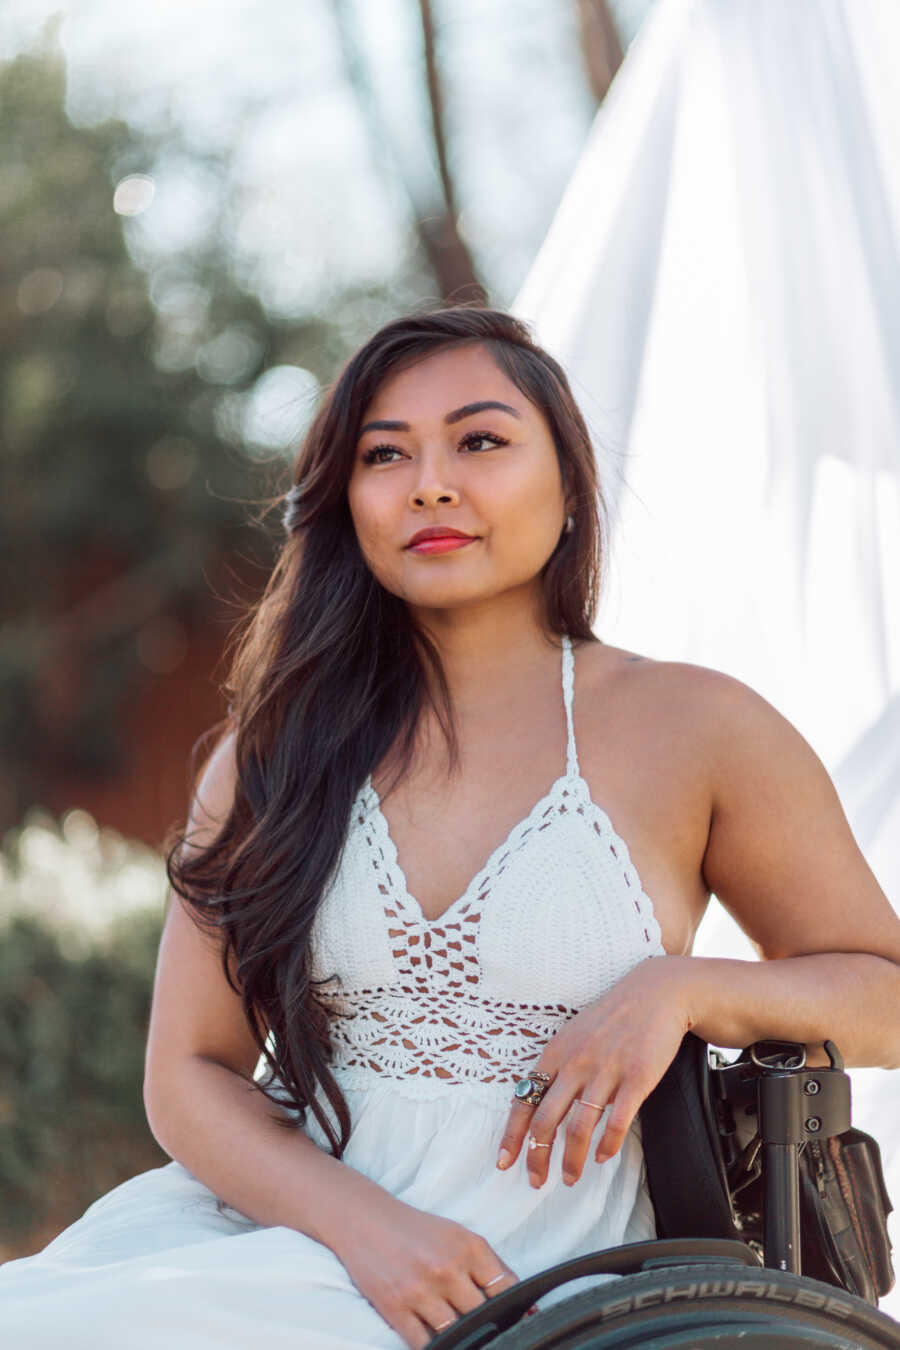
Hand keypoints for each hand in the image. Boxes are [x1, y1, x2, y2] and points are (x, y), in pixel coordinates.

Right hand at [332, 1190, 519, 1349]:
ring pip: (456, 1333)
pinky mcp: (395, 1307)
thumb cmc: (417, 1231)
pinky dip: (435, 1347)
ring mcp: (420, 1289)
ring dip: (462, 1339)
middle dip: (488, 1326)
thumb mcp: (458, 1236)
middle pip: (483, 1315)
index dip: (516, 1311)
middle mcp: (447, 1267)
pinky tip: (440, 1343)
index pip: (507, 1288)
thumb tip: (524, 1306)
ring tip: (465, 1337)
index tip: (517, 1322)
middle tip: (489, 1332)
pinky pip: (423, 1343)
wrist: (367, 1220)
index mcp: (469, 1246)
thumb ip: (488, 1266)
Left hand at [496, 956, 692, 1188]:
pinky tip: (603, 1157)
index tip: (504, 1162)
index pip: (524, 1100)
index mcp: (555, 1053)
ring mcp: (606, 1071)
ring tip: (570, 1178)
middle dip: (537, 1156)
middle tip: (537, 1182)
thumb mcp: (574, 1035)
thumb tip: (539, 1103)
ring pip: (579, 1127)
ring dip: (572, 1159)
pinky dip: (607, 1144)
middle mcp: (575, 1063)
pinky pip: (617, 1121)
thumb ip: (558, 1067)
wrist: (655, 993)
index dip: (513, 1135)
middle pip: (546, 1120)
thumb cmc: (612, 1017)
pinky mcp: (637, 1077)